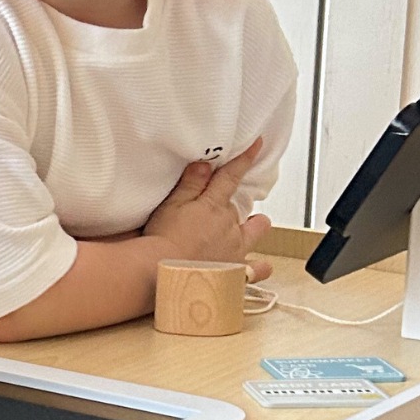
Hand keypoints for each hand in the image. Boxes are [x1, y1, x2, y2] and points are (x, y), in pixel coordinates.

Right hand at [143, 139, 273, 281]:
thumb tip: (206, 164)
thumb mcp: (171, 206)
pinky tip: (254, 267)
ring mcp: (235, 251)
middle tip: (220, 212)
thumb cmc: (162, 241)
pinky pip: (256, 269)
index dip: (245, 159)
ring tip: (241, 234)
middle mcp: (230, 226)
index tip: (257, 145)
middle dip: (233, 208)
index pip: (231, 176)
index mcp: (214, 206)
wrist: (161, 274)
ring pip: (255, 233)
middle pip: (240, 209)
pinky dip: (258, 267)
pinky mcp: (234, 273)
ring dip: (251, 230)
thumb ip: (190, 184)